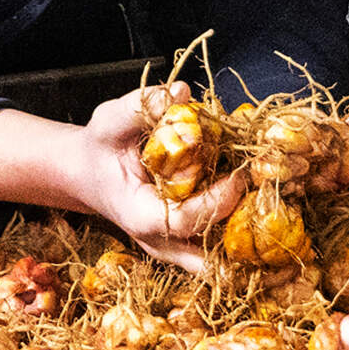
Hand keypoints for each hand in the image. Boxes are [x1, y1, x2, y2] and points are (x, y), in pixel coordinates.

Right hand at [0, 91, 247, 271]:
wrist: (86, 172)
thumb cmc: (99, 148)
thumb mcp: (109, 121)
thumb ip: (139, 106)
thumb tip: (180, 92)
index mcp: (139, 216)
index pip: (186, 222)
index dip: (216, 201)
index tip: (238, 174)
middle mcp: (158, 240)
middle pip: (209, 253)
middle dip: (238, 228)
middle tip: (261, 194)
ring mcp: (172, 247)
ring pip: (217, 257)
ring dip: (240, 231)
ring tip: (260, 199)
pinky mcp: (185, 241)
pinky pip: (216, 244)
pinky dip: (234, 225)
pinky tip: (248, 197)